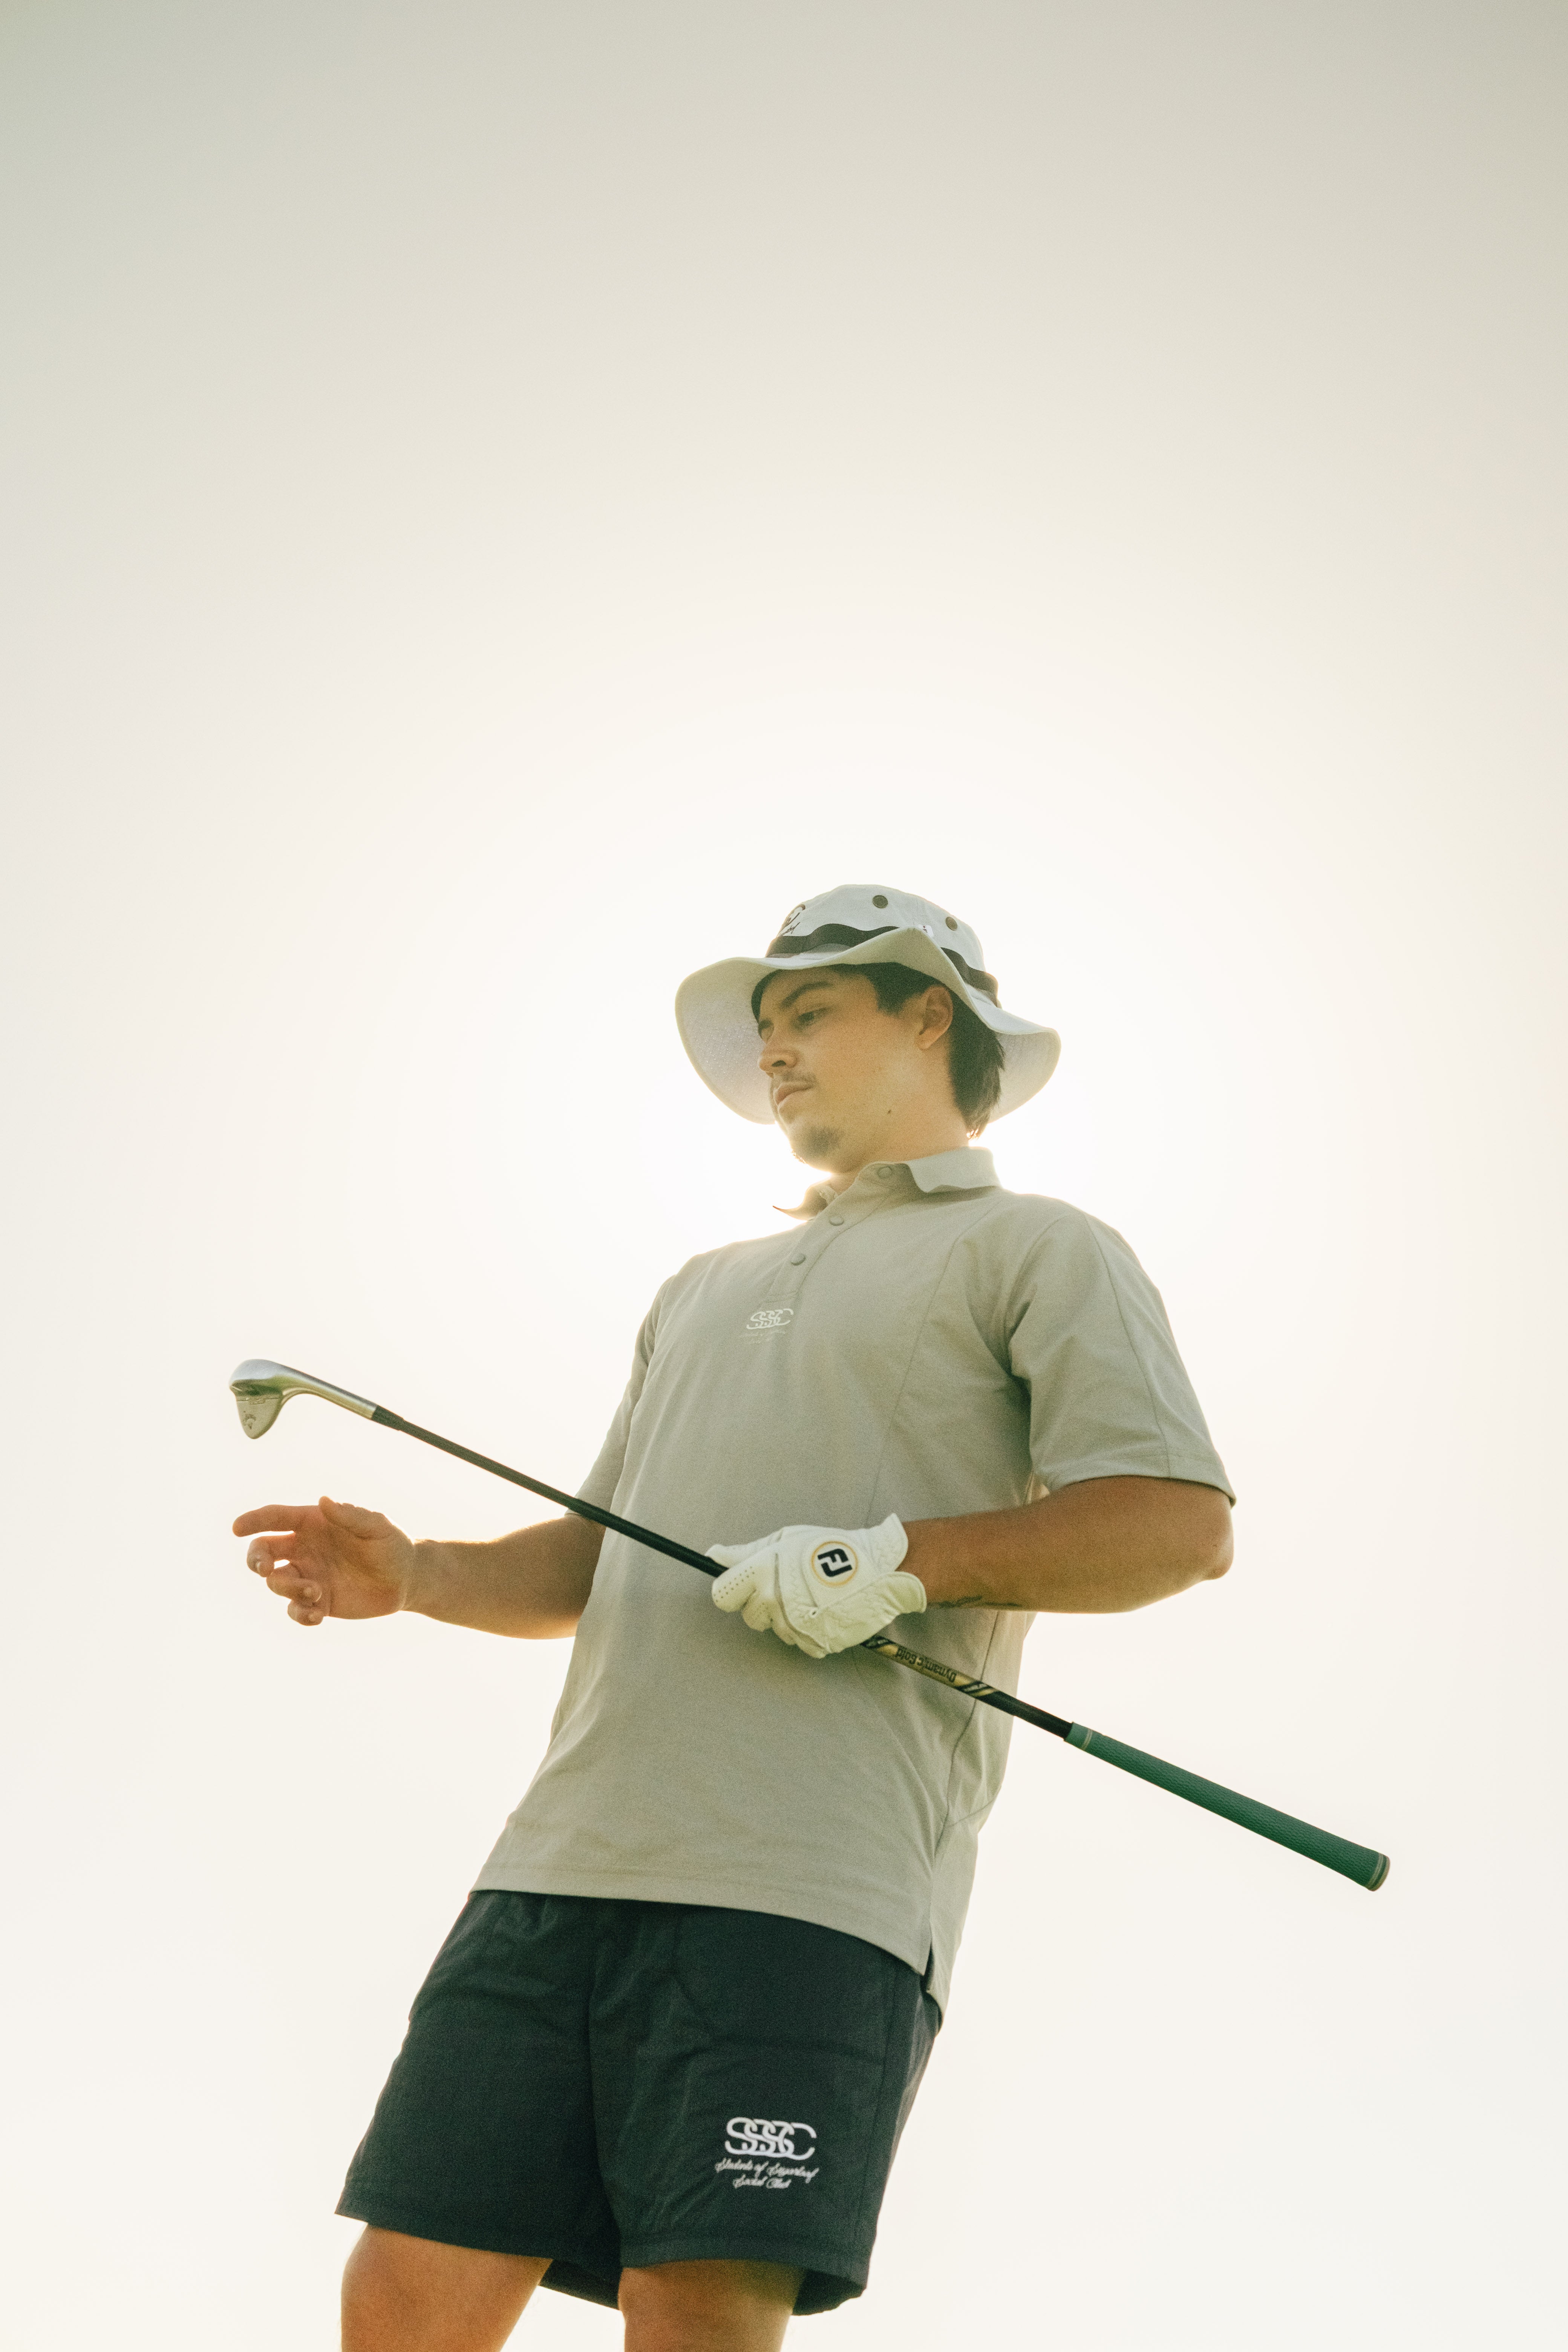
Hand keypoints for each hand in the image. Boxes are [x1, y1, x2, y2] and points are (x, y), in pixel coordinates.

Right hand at [232, 1497, 417, 1627]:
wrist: (406, 1578)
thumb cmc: (391, 1544)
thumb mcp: (377, 1526)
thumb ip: (351, 1514)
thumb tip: (324, 1501)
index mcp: (313, 1524)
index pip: (275, 1518)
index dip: (253, 1521)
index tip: (237, 1528)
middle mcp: (304, 1549)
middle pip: (263, 1552)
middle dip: (256, 1559)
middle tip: (267, 1568)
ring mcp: (308, 1576)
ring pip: (277, 1583)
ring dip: (287, 1588)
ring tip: (316, 1592)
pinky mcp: (317, 1602)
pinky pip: (295, 1610)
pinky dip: (300, 1613)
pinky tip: (316, 1615)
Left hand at [708, 1515, 924, 1657]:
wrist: (878, 1567)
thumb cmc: (831, 1547)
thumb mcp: (786, 1540)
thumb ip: (747, 1552)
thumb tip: (713, 1555)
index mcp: (763, 1570)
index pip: (722, 1595)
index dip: (734, 1591)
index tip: (747, 1587)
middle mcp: (774, 1599)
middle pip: (749, 1617)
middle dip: (763, 1605)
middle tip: (789, 1587)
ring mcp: (793, 1623)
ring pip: (774, 1630)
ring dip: (787, 1618)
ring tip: (812, 1595)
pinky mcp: (813, 1641)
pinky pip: (798, 1642)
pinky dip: (807, 1631)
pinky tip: (823, 1610)